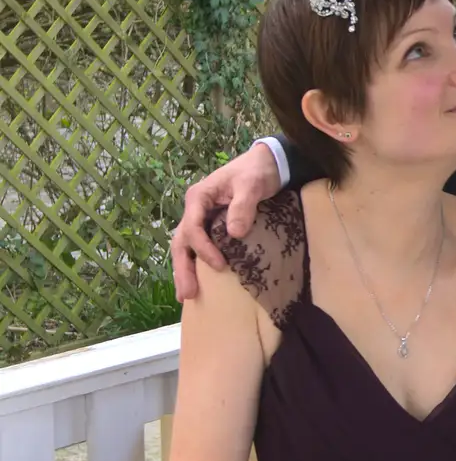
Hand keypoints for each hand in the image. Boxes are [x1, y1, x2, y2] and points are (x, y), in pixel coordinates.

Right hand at [171, 142, 281, 301]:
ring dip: (185, 270)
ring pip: (186, 247)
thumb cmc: (257, 172)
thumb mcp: (252, 184)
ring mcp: (201, 219)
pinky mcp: (211, 227)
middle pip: (181, 241)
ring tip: (187, 296)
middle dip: (182, 268)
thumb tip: (235, 233)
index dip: (202, 248)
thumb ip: (243, 206)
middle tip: (187, 294)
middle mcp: (195, 210)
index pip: (192, 227)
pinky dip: (196, 264)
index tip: (219, 265)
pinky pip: (198, 247)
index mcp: (199, 197)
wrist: (268, 164)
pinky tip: (198, 283)